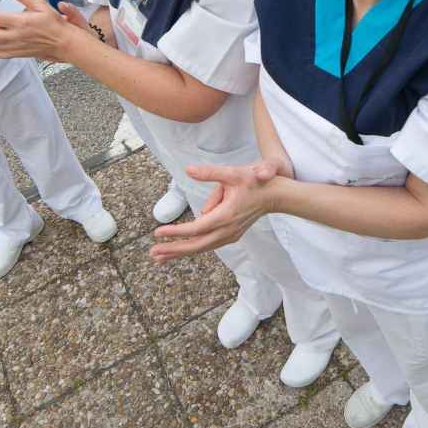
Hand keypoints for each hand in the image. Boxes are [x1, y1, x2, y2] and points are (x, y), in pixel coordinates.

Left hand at [148, 161, 281, 260]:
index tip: (158, 233)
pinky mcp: (231, 236)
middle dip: (174, 250)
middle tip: (153, 253)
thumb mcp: (233, 173)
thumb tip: (188, 170)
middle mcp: (227, 230)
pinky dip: (193, 249)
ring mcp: (230, 235)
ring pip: (201, 248)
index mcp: (225, 216)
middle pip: (196, 245)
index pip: (196, 228)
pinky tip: (180, 250)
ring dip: (181, 252)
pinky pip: (208, 246)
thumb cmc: (254, 182)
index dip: (176, 232)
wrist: (275, 196)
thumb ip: (210, 173)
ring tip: (159, 257)